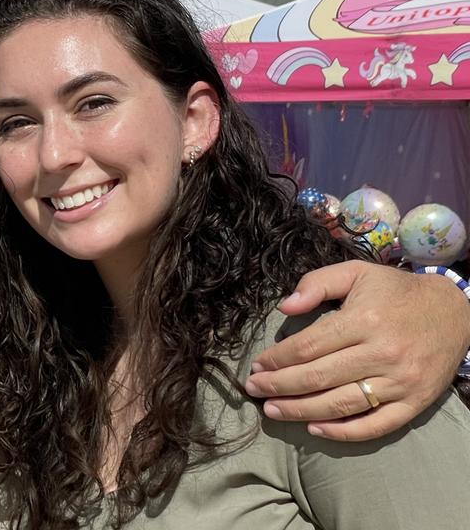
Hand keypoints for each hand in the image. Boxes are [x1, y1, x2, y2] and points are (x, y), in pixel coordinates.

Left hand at [245, 260, 469, 441]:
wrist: (455, 312)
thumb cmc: (396, 292)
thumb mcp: (356, 272)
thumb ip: (317, 283)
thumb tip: (284, 306)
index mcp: (364, 320)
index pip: (308, 346)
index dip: (277, 359)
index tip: (257, 365)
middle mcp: (382, 353)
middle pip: (318, 378)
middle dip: (279, 387)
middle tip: (254, 391)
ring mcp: (400, 381)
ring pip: (341, 404)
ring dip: (301, 411)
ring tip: (273, 411)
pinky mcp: (416, 402)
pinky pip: (377, 425)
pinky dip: (344, 432)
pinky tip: (316, 429)